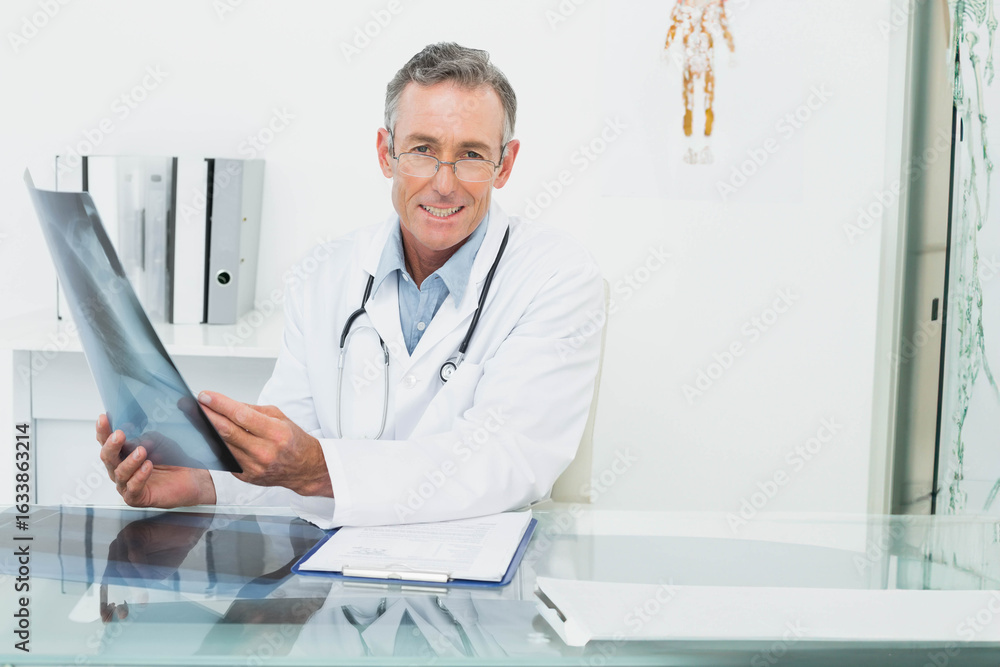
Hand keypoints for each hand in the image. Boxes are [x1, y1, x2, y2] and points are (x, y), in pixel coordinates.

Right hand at [97, 414, 216, 507]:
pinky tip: (147, 467)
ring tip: (141, 451)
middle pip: (108, 458)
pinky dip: (139, 477)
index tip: (103, 418)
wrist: (190, 476)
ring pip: (120, 473)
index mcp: (122, 454)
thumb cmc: (171, 459)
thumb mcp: (159, 441)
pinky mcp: (136, 498)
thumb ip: (145, 437)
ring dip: (130, 461)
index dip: (103, 431)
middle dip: (111, 445)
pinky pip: (133, 488)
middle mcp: (120, 469)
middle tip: (119, 435)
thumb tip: (135, 440)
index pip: (107, 442)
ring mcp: (126, 485)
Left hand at [197, 391, 332, 497]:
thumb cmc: (294, 441)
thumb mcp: (279, 417)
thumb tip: (226, 405)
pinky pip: (226, 458)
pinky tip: (210, 436)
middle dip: (208, 416)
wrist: (305, 468)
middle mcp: (264, 451)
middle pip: (228, 431)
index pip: (241, 415)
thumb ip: (252, 410)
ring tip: (198, 418)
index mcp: (275, 433)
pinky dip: (217, 446)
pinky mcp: (246, 476)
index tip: (206, 396)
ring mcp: (254, 466)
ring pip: (223, 446)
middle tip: (195, 405)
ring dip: (208, 431)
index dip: (220, 404)